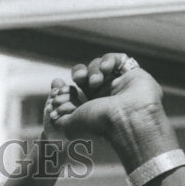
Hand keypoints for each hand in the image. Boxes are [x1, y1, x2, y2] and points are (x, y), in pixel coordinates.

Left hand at [48, 53, 163, 139]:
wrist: (128, 118)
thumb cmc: (100, 124)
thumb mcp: (70, 126)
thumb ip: (59, 120)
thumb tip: (53, 115)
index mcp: (89, 109)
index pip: (72, 92)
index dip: (63, 89)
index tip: (57, 89)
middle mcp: (104, 96)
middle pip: (84, 76)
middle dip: (78, 74)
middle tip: (79, 79)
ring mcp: (118, 84)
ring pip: (98, 66)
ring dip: (93, 70)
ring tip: (96, 82)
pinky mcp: (131, 73)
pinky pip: (117, 59)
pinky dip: (108, 60)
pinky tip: (107, 69)